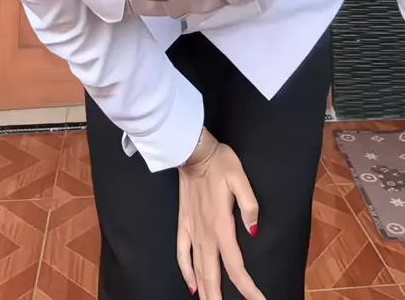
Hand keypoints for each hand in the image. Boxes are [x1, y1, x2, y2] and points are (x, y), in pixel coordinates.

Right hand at [177, 129, 265, 299]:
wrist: (192, 152)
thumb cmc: (220, 162)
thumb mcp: (240, 178)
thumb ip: (249, 205)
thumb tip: (254, 231)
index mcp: (221, 225)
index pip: (235, 266)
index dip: (247, 288)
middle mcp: (205, 234)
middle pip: (213, 275)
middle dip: (220, 299)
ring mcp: (192, 230)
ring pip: (197, 269)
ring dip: (205, 291)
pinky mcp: (183, 223)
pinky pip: (182, 253)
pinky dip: (186, 272)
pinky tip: (192, 285)